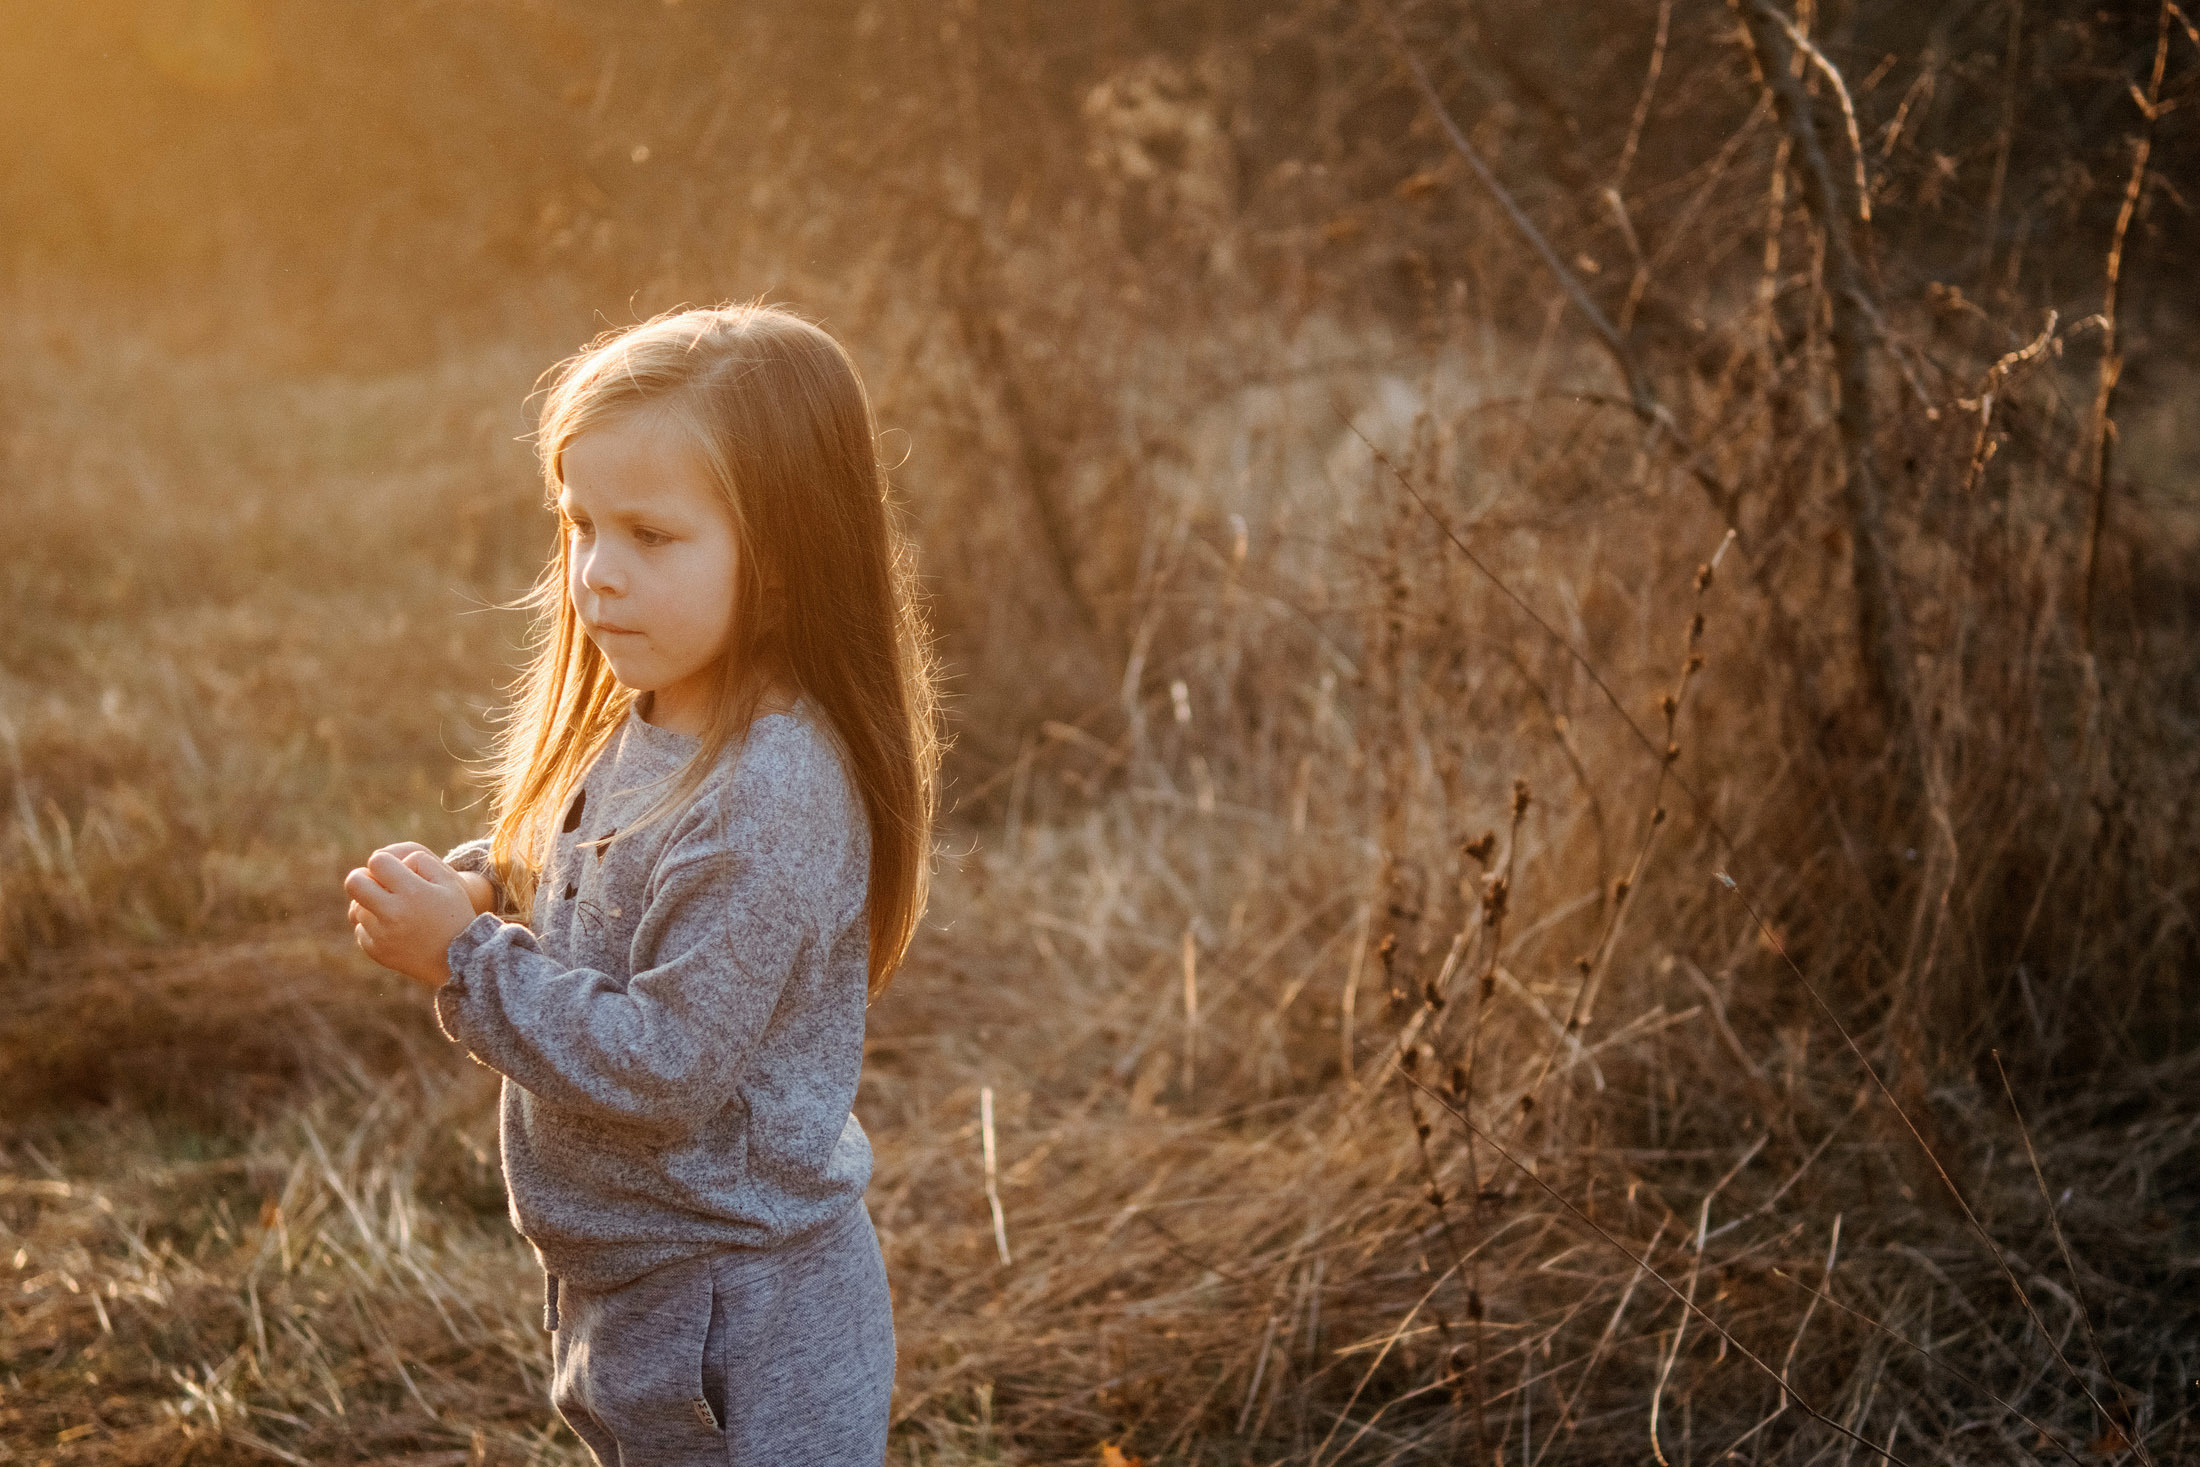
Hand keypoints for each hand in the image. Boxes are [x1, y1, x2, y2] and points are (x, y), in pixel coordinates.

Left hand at [345, 846, 480, 988]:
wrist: (458, 959)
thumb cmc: (454, 914)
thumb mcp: (448, 881)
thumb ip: (420, 860)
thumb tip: (392, 863)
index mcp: (412, 892)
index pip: (377, 862)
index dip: (383, 862)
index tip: (391, 869)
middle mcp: (393, 913)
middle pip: (354, 882)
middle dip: (363, 877)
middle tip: (376, 883)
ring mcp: (382, 935)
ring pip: (357, 907)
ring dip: (370, 904)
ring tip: (393, 909)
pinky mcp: (376, 951)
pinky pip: (361, 929)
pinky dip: (372, 926)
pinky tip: (392, 928)